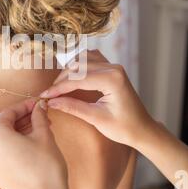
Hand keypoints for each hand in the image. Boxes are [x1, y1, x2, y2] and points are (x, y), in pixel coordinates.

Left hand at [0, 100, 70, 188]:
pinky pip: (4, 152)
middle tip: (41, 115)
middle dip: (24, 119)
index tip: (38, 103)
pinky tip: (32, 145)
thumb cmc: (44, 167)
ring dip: (21, 131)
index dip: (26, 105)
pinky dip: (16, 145)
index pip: (9, 112)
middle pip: (5, 125)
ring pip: (5, 139)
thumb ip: (39, 116)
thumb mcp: (44, 134)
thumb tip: (40, 106)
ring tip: (40, 129)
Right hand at [41, 50, 155, 148]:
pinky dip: (78, 65)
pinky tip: (71, 76)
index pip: (77, 79)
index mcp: (112, 79)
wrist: (142, 129)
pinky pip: (91, 59)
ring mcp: (114, 66)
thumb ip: (73, 107)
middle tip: (49, 95)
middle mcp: (113, 68)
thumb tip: (51, 102)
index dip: (58, 88)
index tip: (44, 96)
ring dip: (68, 71)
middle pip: (78, 66)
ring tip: (58, 87)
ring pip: (83, 59)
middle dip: (61, 80)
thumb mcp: (96, 119)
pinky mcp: (112, 69)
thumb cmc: (124, 128)